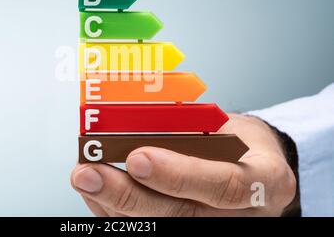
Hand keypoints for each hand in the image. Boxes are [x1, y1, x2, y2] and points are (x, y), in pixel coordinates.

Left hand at [70, 114, 296, 215]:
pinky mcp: (192, 230)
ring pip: (162, 226)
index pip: (224, 185)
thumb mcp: (227, 125)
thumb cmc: (237, 142)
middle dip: (129, 194)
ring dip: (113, 204)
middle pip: (183, 215)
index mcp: (264, 180)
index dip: (179, 174)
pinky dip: (116, 213)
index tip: (137, 157)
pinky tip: (95, 193)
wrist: (254, 168)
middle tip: (90, 172)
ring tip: (84, 178)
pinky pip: (152, 228)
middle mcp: (243, 214)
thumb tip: (131, 122)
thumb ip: (188, 129)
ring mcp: (215, 227)